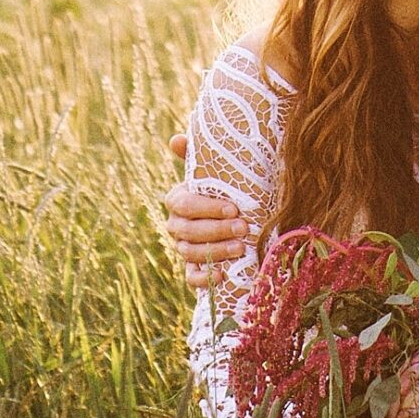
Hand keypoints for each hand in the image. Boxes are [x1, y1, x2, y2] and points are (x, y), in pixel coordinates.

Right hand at [163, 136, 251, 290]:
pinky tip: (223, 275)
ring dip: (215, 251)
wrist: (235, 214)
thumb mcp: (215, 170)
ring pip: (190, 253)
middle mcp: (176, 225)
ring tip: (240, 247)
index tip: (233, 208)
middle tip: (243, 228)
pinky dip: (205, 278)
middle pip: (188, 230)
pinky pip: (191, 278)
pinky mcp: (192, 269)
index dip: (206, 208)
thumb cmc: (224, 187)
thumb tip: (175, 139)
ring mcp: (183, 247)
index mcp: (177, 199)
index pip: (183, 204)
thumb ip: (196, 154)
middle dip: (216, 230)